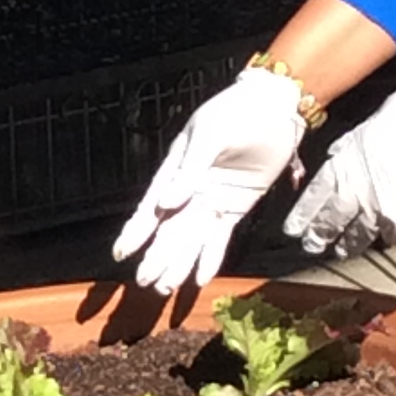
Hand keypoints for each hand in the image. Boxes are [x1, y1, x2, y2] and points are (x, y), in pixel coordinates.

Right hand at [112, 67, 305, 291]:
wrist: (273, 107)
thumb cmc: (236, 111)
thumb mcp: (210, 133)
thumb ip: (190, 169)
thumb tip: (167, 203)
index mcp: (175, 169)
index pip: (150, 206)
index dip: (136, 231)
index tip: (121, 253)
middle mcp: (189, 189)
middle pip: (169, 230)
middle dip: (156, 257)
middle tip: (145, 282)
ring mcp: (212, 200)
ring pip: (191, 239)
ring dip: (178, 263)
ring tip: (165, 288)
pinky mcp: (235, 206)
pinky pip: (219, 238)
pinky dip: (210, 258)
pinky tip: (199, 279)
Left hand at [284, 45, 395, 258]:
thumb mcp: (377, 119)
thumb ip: (354, 145)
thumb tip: (341, 157)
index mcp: (349, 158)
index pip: (316, 195)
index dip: (303, 215)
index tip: (293, 229)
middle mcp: (361, 187)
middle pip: (332, 222)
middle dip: (319, 236)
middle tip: (312, 246)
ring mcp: (387, 208)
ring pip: (360, 237)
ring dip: (350, 244)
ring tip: (343, 250)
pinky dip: (391, 238)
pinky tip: (388, 237)